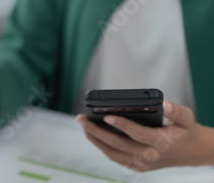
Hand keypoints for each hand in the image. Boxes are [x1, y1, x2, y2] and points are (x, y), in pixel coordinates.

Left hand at [76, 101, 213, 171]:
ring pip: (112, 153)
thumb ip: (177, 111)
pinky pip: (115, 157)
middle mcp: (150, 155)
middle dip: (97, 131)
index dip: (122, 124)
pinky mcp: (137, 166)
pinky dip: (101, 147)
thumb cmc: (184, 130)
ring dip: (95, 139)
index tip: (107, 114)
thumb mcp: (187, 118)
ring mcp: (142, 163)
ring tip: (83, 125)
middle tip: (82, 118)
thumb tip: (165, 105)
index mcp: (161, 142)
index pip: (138, 134)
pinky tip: (91, 135)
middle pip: (118, 144)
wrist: (188, 151)